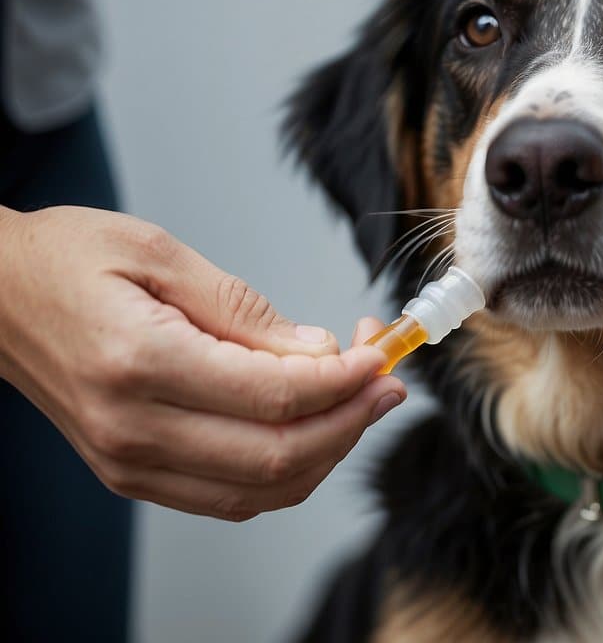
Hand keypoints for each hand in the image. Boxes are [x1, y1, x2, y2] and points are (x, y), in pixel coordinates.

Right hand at [0, 206, 404, 520]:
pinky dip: (285, 471)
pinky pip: (229, 496)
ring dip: (328, 451)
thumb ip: (242, 309)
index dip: (344, 380)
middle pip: (277, 456)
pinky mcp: (131, 473)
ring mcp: (129, 462)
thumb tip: (317, 351)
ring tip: (361, 401)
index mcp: (140, 363)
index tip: (380, 355)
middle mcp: (133, 428)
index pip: (274, 395)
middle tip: (388, 382)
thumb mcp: (159, 253)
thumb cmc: (65, 261)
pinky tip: (313, 427)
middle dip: (351, 421)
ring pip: (261, 490)